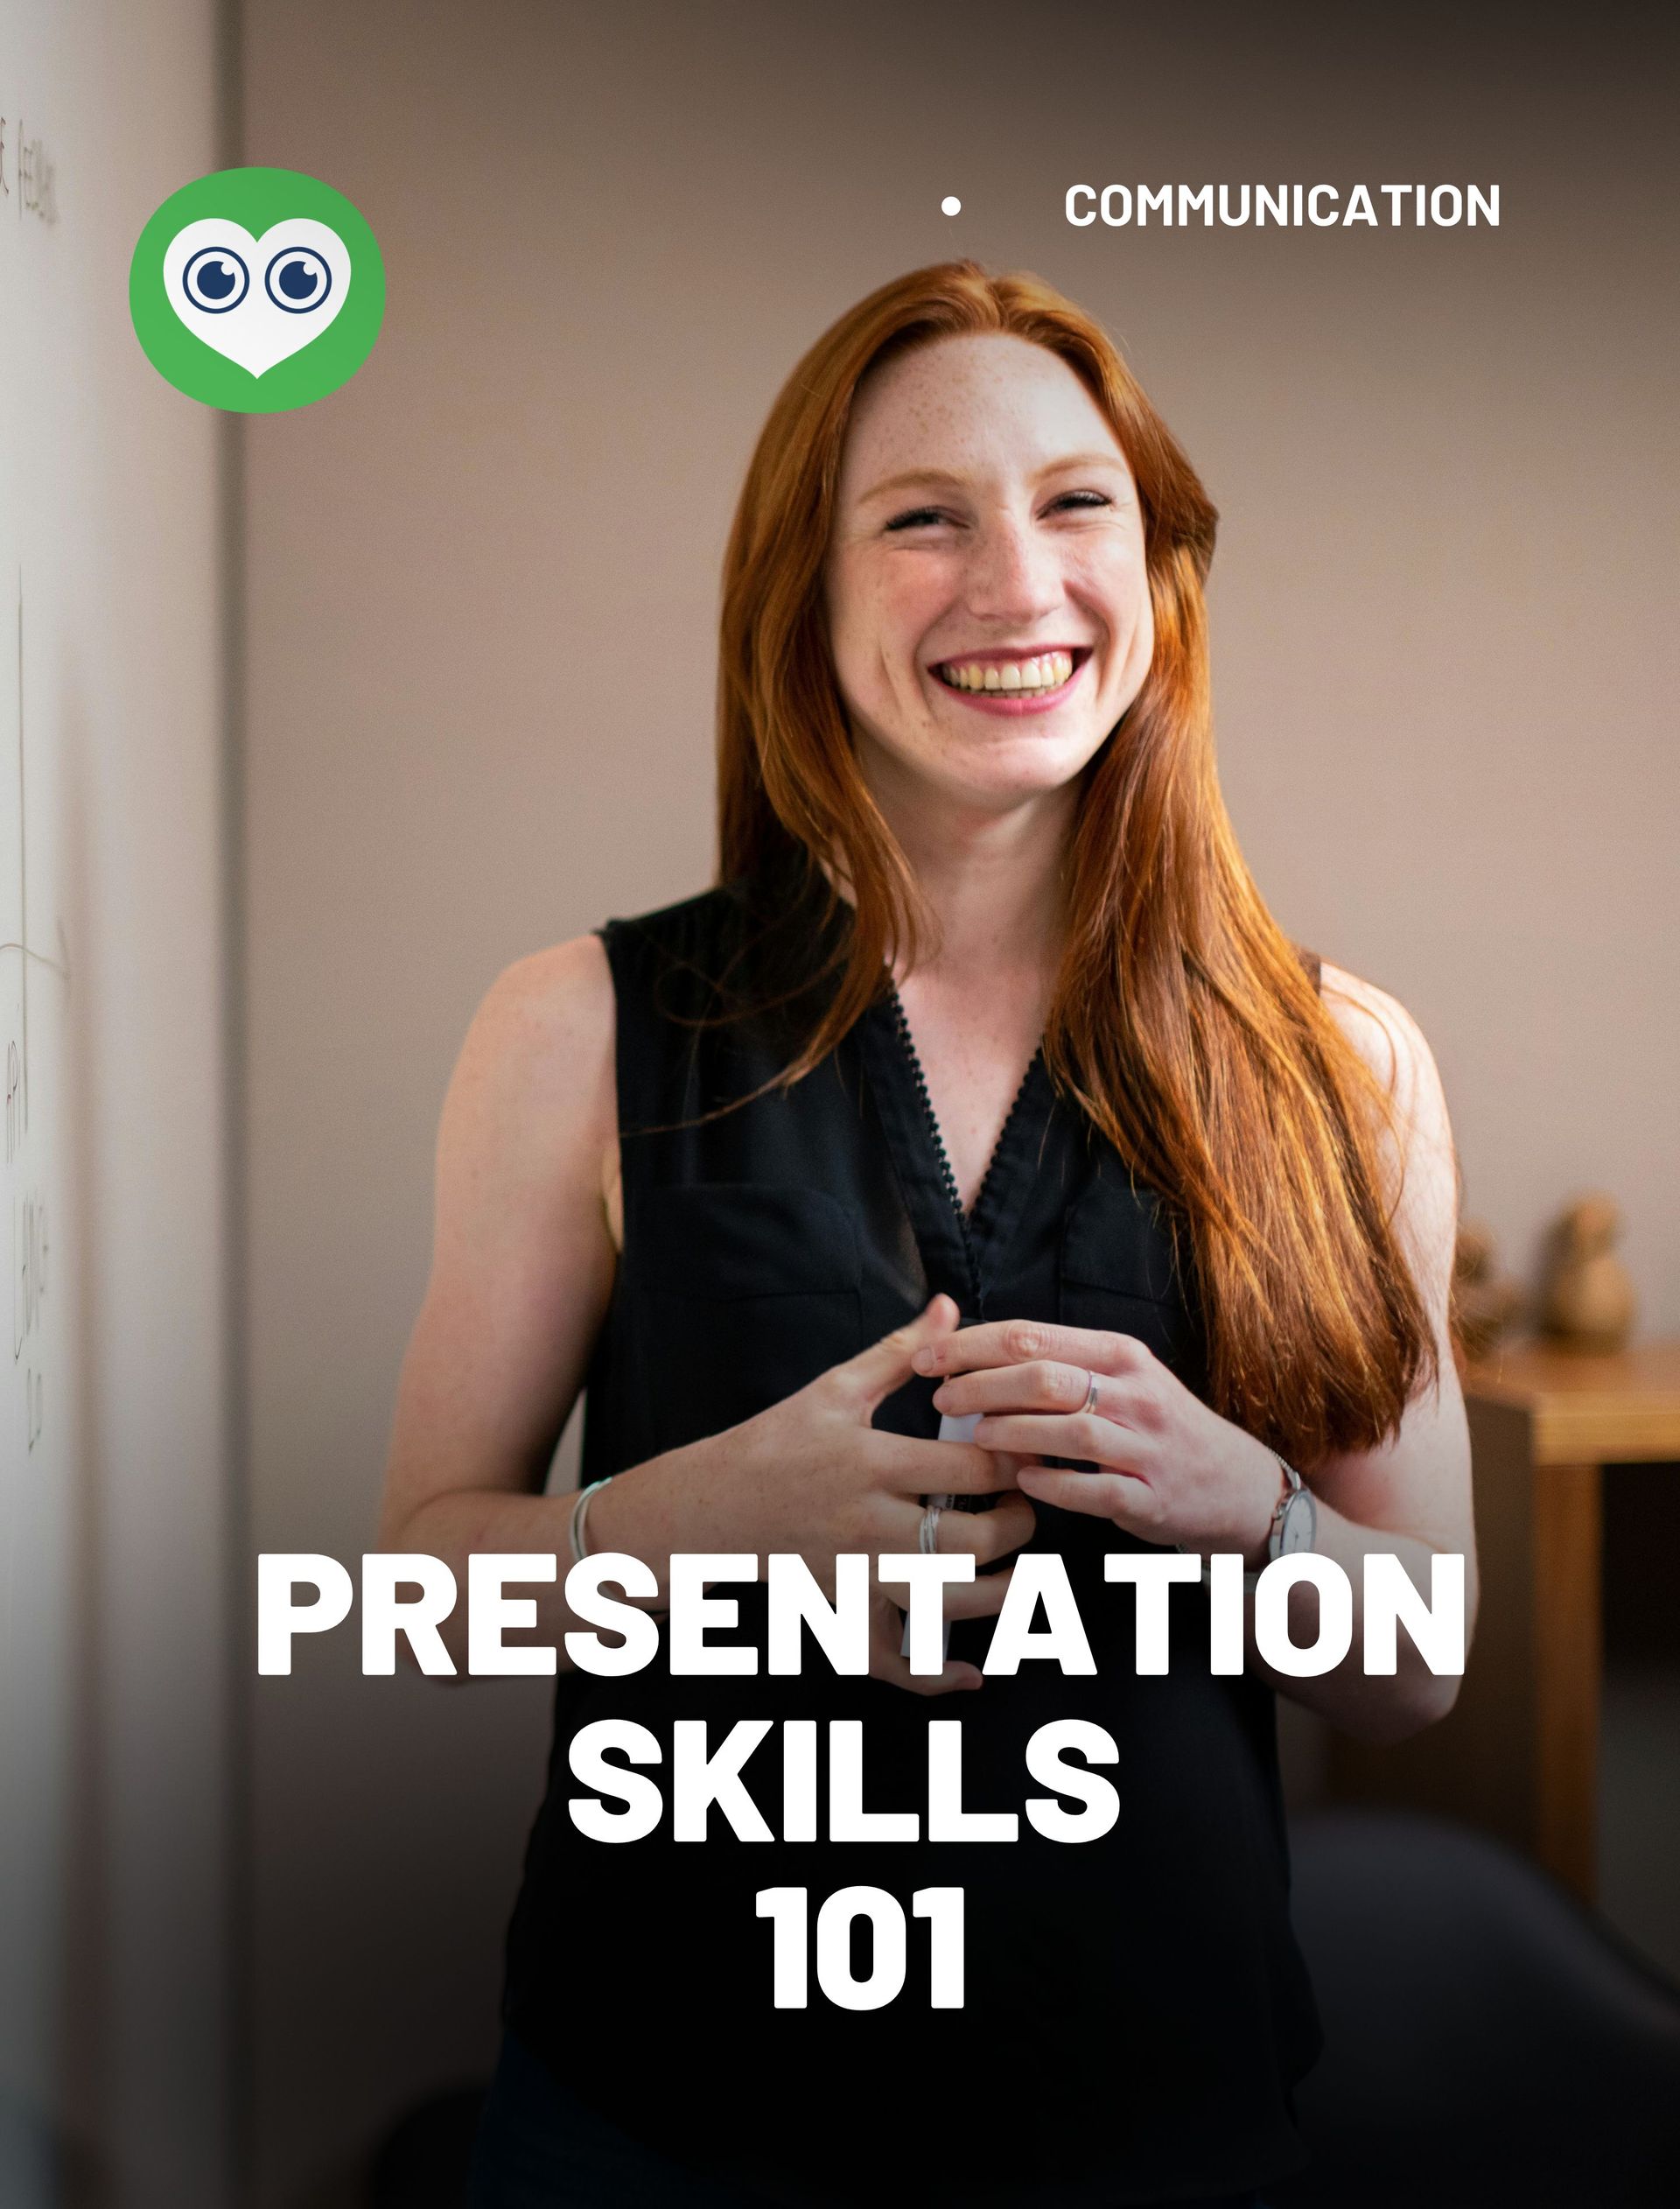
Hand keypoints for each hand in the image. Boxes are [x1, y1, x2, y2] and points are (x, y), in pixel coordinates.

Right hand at [697, 1295, 1036, 1694]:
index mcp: (871, 1462)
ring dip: (1003, 1596)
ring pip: (949, 1603)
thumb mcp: (834, 1389)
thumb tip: (950, 1307)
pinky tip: (973, 1673)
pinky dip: (936, 1677)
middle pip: (973, 1542)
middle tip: (1028, 1506)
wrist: (707, 1506)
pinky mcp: (843, 1614)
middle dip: (1019, 1525)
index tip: (1032, 1450)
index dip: (1017, 1461)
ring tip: (1024, 1572)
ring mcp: (857, 1577)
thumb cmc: (774, 1441)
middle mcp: (868, 1525)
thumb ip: (900, 1353)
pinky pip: (895, 1661)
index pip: (972, 1469)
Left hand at [911, 1319, 1282, 1563]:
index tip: (928, 1356)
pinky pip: (1095, 1488)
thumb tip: (976, 1354)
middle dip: (981, 1384)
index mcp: (1119, 1354)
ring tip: (974, 1436)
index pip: (1032, 1335)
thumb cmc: (1158, 1426)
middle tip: (941, 1396)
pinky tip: (1023, 1480)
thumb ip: (1059, 1364)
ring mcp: (1146, 1445)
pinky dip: (1054, 1484)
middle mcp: (1135, 1392)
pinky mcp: (1151, 1495)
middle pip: (1044, 1376)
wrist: (1235, 1482)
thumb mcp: (1121, 1378)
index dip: (972, 1344)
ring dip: (1012, 1431)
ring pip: (1068, 1429)